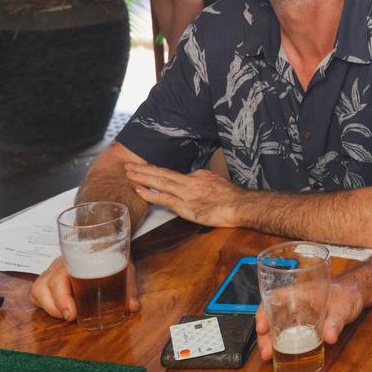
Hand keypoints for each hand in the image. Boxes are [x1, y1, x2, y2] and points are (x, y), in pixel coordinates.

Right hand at [30, 256, 139, 321]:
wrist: (102, 240)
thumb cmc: (110, 253)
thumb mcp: (122, 267)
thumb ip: (128, 287)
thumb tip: (134, 307)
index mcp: (74, 258)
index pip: (60, 277)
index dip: (63, 298)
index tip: (72, 314)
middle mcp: (58, 265)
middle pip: (44, 286)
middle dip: (56, 306)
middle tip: (72, 318)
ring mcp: (50, 272)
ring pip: (37, 291)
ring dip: (49, 308)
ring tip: (67, 316)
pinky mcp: (47, 281)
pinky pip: (37, 294)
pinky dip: (44, 305)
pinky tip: (59, 311)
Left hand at [124, 162, 241, 227]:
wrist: (242, 205)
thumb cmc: (235, 198)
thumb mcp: (219, 183)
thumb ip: (206, 184)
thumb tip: (200, 187)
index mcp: (199, 175)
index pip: (175, 174)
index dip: (158, 172)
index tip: (147, 170)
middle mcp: (191, 181)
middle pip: (163, 173)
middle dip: (144, 169)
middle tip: (129, 164)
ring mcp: (187, 193)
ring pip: (160, 182)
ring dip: (143, 177)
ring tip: (129, 173)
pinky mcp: (186, 207)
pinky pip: (164, 199)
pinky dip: (150, 194)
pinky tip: (139, 190)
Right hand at [256, 278, 363, 360]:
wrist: (357, 295)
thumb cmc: (348, 293)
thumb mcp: (343, 307)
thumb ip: (336, 322)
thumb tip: (330, 337)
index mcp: (301, 292)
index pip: (274, 297)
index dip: (263, 312)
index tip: (262, 327)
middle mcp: (296, 302)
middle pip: (271, 315)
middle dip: (264, 334)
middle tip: (266, 351)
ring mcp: (299, 313)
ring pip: (278, 325)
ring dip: (271, 339)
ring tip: (269, 354)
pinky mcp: (305, 322)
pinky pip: (288, 331)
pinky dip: (282, 341)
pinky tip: (281, 352)